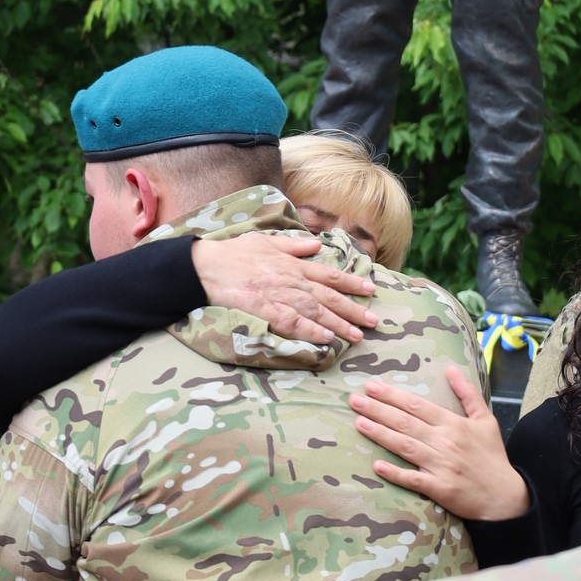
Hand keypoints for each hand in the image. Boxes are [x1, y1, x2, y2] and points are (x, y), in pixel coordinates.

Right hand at [192, 230, 378, 344]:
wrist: (206, 266)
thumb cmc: (233, 253)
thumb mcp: (266, 241)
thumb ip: (293, 246)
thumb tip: (316, 245)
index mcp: (292, 264)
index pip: (328, 275)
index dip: (351, 283)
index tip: (370, 290)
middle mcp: (291, 280)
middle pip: (328, 297)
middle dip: (353, 309)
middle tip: (374, 321)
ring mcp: (279, 296)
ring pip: (316, 312)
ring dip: (338, 324)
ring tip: (357, 335)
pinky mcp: (265, 311)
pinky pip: (293, 324)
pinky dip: (310, 331)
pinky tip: (325, 339)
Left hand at [351, 365, 529, 518]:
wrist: (505, 496)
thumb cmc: (492, 456)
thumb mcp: (485, 419)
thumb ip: (467, 393)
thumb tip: (452, 368)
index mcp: (454, 424)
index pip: (418, 406)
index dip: (393, 395)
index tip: (372, 386)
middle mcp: (445, 442)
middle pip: (406, 423)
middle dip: (379, 410)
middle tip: (354, 400)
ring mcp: (441, 466)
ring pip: (405, 447)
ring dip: (381, 434)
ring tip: (359, 422)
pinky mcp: (440, 489)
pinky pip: (414, 480)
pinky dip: (396, 473)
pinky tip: (377, 466)